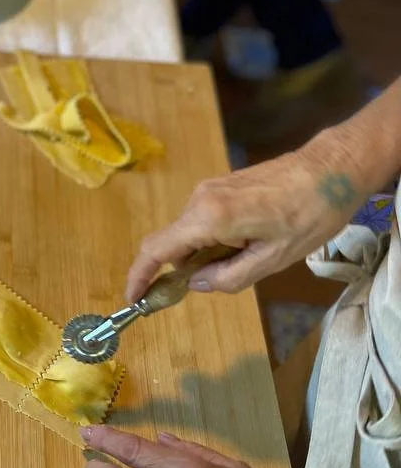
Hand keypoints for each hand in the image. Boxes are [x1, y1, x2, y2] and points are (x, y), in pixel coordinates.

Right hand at [125, 131, 366, 299]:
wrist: (332, 168)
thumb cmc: (310, 214)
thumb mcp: (273, 259)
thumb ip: (229, 277)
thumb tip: (197, 283)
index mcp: (210, 217)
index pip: (157, 249)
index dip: (139, 276)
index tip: (135, 298)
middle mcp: (200, 199)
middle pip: (174, 243)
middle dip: (187, 268)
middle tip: (223, 280)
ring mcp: (210, 188)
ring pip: (191, 232)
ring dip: (207, 253)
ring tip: (253, 254)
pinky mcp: (221, 185)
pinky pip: (204, 220)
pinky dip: (216, 238)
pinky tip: (252, 239)